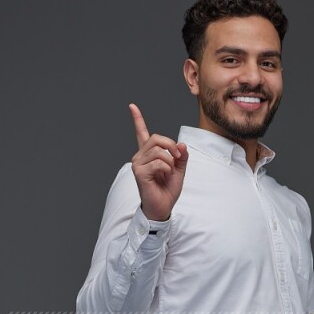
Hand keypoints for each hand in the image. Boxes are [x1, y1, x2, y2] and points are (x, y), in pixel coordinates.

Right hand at [129, 103, 188, 222]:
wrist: (163, 208)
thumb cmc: (167, 190)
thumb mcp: (179, 170)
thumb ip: (181, 156)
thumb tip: (181, 144)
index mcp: (148, 154)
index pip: (141, 133)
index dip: (137, 119)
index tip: (132, 106)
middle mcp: (140, 156)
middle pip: (156, 138)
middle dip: (171, 146)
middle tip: (178, 158)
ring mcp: (138, 164)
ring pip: (158, 151)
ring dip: (170, 161)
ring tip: (169, 172)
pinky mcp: (139, 173)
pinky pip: (158, 162)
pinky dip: (167, 168)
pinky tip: (164, 176)